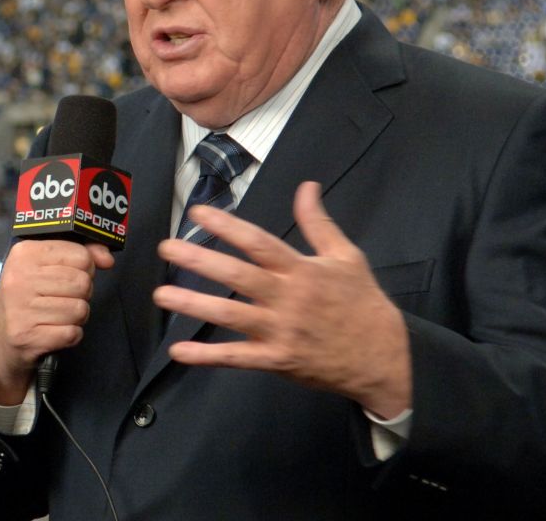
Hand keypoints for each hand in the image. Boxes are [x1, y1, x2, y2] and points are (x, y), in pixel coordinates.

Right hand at [0, 240, 114, 404]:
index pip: (80, 255)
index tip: (70, 275)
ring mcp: (20, 309)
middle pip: (82, 282)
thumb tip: (107, 259)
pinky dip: (71, 335)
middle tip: (64, 298)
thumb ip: (81, 254)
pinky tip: (55, 331)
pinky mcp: (27, 337)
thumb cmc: (29, 295)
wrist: (0, 335)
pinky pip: (72, 333)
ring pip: (80, 309)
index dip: (85, 268)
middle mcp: (18, 279)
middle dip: (82, 293)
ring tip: (58, 315)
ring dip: (77, 316)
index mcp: (24, 253)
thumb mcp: (47, 265)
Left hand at [152, 182, 411, 417]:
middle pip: (238, 275)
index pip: (259, 242)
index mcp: (302, 270)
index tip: (197, 213)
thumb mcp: (346, 257)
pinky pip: (238, 358)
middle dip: (200, 260)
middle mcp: (288, 298)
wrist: (383, 357)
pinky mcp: (278, 359)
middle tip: (166, 248)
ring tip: (161, 295)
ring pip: (231, 316)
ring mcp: (281, 331)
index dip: (227, 226)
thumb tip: (307, 186)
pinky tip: (179, 351)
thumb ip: (319, 223)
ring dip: (194, 305)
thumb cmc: (362, 303)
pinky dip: (207, 356)